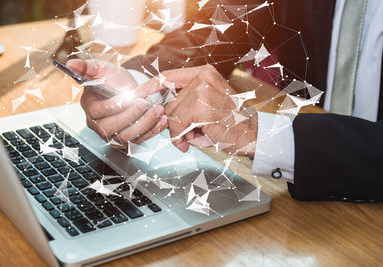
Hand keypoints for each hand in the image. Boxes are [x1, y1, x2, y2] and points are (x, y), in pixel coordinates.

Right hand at [66, 59, 167, 148]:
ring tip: (158, 110)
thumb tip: (70, 63)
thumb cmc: (113, 80)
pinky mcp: (126, 142)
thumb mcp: (101, 69)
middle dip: (131, 116)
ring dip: (144, 125)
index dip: (116, 105)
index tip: (132, 97)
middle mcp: (98, 125)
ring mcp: (112, 136)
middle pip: (111, 128)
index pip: (99, 112)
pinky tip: (162, 120)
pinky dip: (152, 132)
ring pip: (126, 137)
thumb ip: (87, 66)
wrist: (128, 90)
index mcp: (90, 108)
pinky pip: (139, 141)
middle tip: (145, 103)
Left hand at [141, 65, 257, 156]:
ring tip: (195, 136)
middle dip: (173, 123)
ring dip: (179, 132)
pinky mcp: (201, 108)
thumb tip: (159, 112)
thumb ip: (185, 102)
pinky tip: (194, 141)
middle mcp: (202, 78)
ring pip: (171, 116)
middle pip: (168, 104)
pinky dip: (181, 138)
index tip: (134, 95)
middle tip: (187, 134)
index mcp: (203, 74)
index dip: (148, 87)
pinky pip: (177, 126)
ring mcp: (202, 91)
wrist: (253, 135)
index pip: (167, 77)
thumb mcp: (207, 103)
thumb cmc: (228, 122)